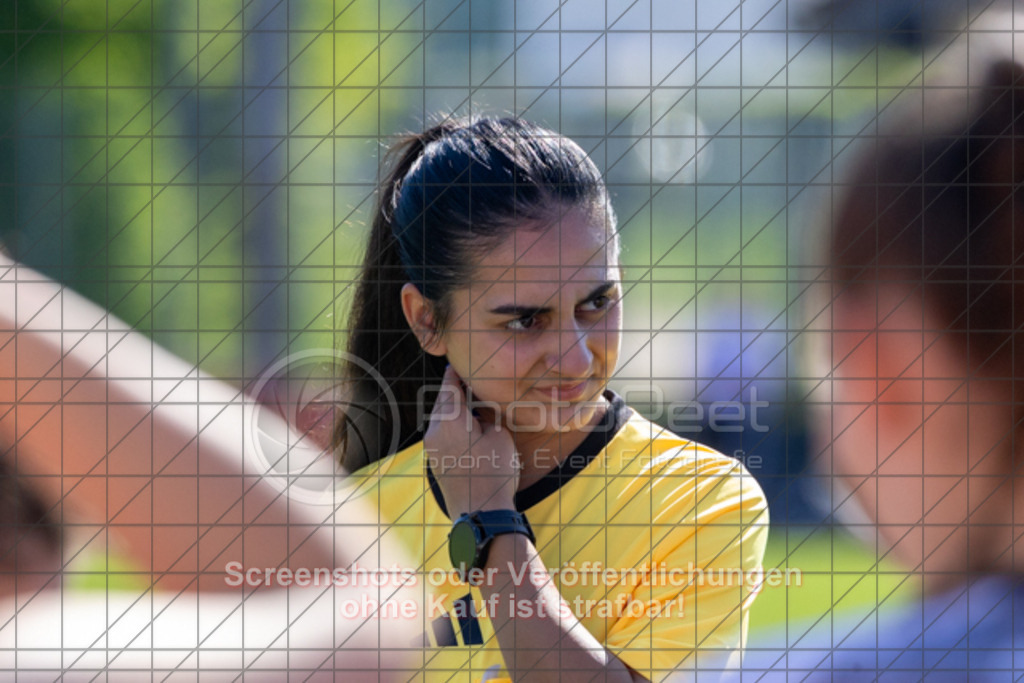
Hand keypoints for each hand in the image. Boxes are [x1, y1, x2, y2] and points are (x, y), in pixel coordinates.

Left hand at [424, 365, 518, 514]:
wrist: (480, 514)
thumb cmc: (495, 473)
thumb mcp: (500, 436)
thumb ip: (487, 415)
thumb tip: (481, 407)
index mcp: (450, 420)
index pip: (450, 387)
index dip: (456, 374)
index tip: (458, 363)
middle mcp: (434, 431)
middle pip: (443, 402)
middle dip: (455, 393)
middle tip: (470, 384)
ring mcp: (431, 448)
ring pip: (441, 419)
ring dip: (454, 412)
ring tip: (473, 408)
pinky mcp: (434, 462)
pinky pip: (441, 435)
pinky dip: (452, 427)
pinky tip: (468, 430)